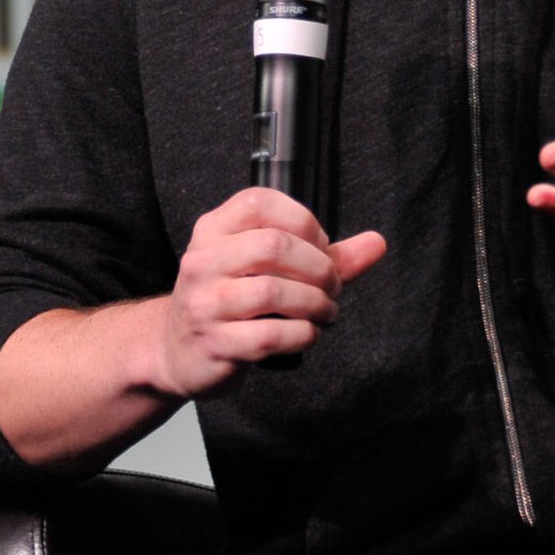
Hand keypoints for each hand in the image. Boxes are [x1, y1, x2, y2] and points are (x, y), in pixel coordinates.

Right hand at [154, 187, 386, 398]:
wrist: (177, 350)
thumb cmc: (230, 301)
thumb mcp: (265, 268)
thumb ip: (324, 255)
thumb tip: (378, 242)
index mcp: (214, 230)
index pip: (259, 203)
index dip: (303, 221)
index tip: (321, 246)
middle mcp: (203, 261)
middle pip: (272, 246)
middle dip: (318, 268)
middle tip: (333, 287)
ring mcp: (204, 303)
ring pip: (272, 292)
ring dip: (315, 304)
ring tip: (325, 312)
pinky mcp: (213, 343)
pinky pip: (269, 336)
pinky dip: (302, 334)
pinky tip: (308, 333)